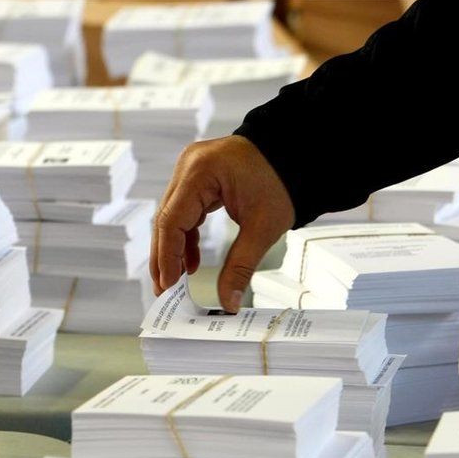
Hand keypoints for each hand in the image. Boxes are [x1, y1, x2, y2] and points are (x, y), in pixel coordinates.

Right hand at [150, 135, 294, 312]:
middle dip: (164, 257)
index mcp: (201, 172)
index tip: (168, 285)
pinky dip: (186, 237)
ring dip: (172, 249)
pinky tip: (190, 261)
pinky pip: (184, 211)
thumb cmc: (283, 181)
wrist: (296, 155)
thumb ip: (240, 267)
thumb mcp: (262, 228)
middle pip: (165, 219)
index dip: (167, 257)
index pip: (172, 221)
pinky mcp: (197, 177)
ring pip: (172, 216)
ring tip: (175, 280)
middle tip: (162, 290)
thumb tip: (227, 302)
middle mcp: (188, 166)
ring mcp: (190, 169)